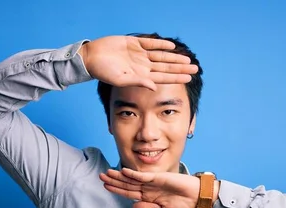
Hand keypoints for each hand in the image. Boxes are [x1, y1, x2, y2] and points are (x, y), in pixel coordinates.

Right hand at [78, 36, 198, 90]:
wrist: (90, 58)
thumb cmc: (102, 71)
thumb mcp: (121, 79)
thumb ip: (138, 82)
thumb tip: (154, 87)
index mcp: (140, 76)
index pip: (162, 77)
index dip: (176, 78)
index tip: (189, 78)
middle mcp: (141, 65)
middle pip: (165, 67)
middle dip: (180, 68)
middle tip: (195, 68)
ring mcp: (138, 54)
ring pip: (161, 56)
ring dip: (174, 58)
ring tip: (187, 59)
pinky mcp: (133, 42)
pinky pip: (150, 43)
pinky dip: (160, 44)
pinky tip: (171, 46)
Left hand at [99, 168, 202, 207]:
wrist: (196, 198)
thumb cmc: (182, 205)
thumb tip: (133, 207)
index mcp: (148, 197)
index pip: (129, 193)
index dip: (117, 190)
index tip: (106, 187)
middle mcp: (148, 188)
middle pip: (127, 185)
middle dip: (114, 181)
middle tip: (101, 177)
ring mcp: (152, 182)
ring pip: (132, 179)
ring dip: (119, 176)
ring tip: (107, 173)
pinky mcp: (158, 177)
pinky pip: (143, 176)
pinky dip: (133, 174)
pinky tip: (123, 172)